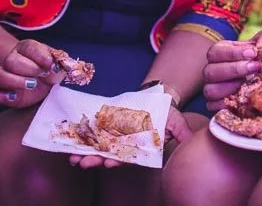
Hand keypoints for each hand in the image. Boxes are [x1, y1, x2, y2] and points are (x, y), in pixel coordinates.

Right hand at [0, 39, 66, 108]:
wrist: (45, 88)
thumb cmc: (51, 73)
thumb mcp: (59, 65)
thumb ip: (60, 62)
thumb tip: (58, 64)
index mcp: (27, 49)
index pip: (28, 47)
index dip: (40, 56)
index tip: (51, 65)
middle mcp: (12, 60)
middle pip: (10, 61)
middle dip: (28, 69)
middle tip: (42, 75)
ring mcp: (4, 76)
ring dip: (14, 81)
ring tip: (31, 85)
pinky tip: (14, 97)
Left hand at [67, 107, 191, 168]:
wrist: (159, 97)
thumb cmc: (169, 112)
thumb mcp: (177, 122)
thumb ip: (181, 133)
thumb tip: (188, 142)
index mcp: (140, 148)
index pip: (127, 159)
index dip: (117, 161)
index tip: (109, 163)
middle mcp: (126, 145)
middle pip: (108, 156)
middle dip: (95, 160)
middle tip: (84, 163)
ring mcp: (115, 136)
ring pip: (99, 147)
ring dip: (85, 153)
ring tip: (74, 158)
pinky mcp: (108, 125)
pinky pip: (94, 132)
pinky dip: (84, 137)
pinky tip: (73, 142)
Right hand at [202, 30, 261, 111]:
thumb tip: (261, 43)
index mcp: (221, 53)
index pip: (216, 51)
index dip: (233, 53)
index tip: (253, 53)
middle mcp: (212, 71)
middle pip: (210, 71)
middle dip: (234, 69)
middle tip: (255, 68)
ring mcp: (212, 89)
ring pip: (210, 90)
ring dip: (231, 88)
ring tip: (249, 85)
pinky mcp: (216, 106)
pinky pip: (213, 107)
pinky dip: (227, 105)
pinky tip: (242, 99)